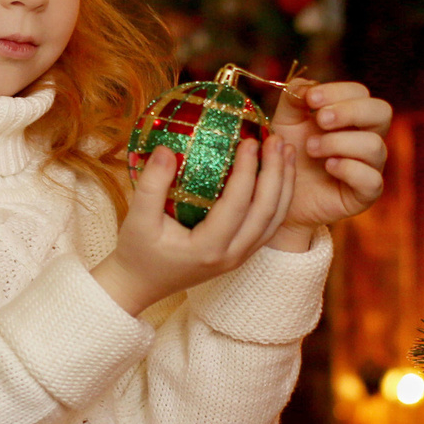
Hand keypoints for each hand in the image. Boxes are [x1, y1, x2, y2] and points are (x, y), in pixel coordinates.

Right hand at [92, 134, 297, 316]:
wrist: (140, 285)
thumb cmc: (136, 252)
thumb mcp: (136, 219)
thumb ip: (151, 185)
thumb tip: (167, 148)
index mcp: (208, 248)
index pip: (237, 205)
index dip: (248, 171)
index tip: (250, 140)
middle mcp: (232, 255)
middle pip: (267, 212)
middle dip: (277, 172)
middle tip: (278, 138)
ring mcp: (240, 256)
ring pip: (275, 220)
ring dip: (284, 184)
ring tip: (288, 150)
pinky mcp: (241, 253)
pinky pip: (269, 225)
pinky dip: (279, 197)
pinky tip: (278, 173)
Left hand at [268, 79, 391, 230]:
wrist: (279, 193)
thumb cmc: (287, 153)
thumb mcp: (285, 121)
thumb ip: (294, 99)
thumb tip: (309, 87)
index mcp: (351, 115)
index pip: (360, 93)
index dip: (338, 92)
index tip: (311, 99)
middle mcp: (367, 136)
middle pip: (382, 111)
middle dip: (349, 112)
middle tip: (320, 120)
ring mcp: (370, 165)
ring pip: (375, 145)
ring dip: (339, 142)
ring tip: (312, 148)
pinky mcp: (366, 193)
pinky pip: (372, 179)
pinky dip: (348, 169)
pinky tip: (327, 166)